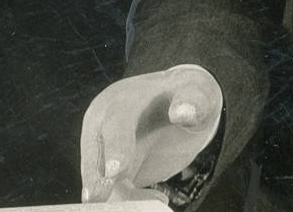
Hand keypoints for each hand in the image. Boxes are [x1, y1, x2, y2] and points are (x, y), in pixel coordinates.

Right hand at [80, 65, 222, 202]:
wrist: (179, 105)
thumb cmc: (188, 96)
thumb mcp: (198, 92)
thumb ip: (195, 100)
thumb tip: (184, 112)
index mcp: (122, 100)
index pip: (116, 122)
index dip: (115, 146)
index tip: (114, 172)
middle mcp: (104, 124)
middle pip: (94, 154)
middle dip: (95, 179)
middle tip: (98, 200)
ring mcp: (104, 150)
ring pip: (99, 180)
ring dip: (117, 197)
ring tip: (158, 200)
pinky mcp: (110, 173)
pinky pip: (113, 192)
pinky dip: (129, 202)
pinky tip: (159, 200)